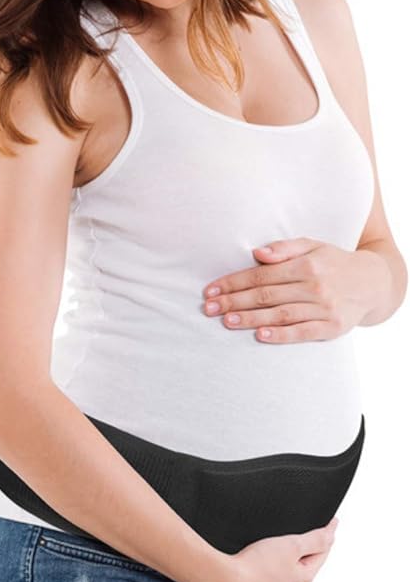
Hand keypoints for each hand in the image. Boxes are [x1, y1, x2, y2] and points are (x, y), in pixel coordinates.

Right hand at [195, 517, 338, 581]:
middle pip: (300, 569)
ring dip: (279, 570)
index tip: (331, 523)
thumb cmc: (258, 563)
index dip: (326, 537)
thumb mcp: (292, 544)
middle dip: (303, 555)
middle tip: (301, 538)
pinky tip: (251, 572)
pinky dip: (258, 581)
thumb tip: (333, 534)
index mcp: (302, 579)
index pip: (321, 555)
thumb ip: (315, 540)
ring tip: (272, 555)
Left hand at [202, 237, 372, 342]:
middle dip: (234, 301)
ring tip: (227, 321)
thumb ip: (285, 248)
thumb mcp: (313, 245)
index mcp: (306, 264)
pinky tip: (260, 336)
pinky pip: (302, 332)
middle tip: (209, 309)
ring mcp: (324, 308)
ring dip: (251, 319)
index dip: (233, 282)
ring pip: (280, 314)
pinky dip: (281, 335)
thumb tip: (257, 253)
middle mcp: (315, 285)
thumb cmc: (333, 262)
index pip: (261, 274)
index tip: (211, 290)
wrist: (372, 283)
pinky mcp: (332, 327)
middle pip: (266, 295)